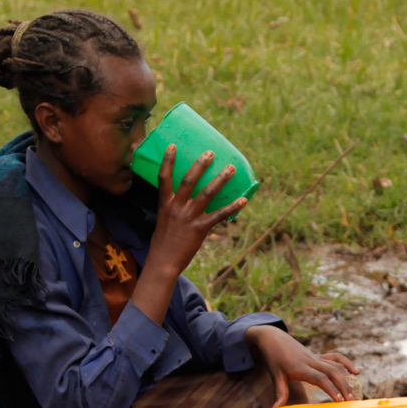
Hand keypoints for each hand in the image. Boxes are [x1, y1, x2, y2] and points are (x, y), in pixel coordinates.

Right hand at [145, 144, 247, 278]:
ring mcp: (189, 217)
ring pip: (206, 193)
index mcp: (165, 203)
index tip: (173, 145)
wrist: (163, 262)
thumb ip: (173, 206)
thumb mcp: (163, 219)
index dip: (168, 160)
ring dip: (220, 179)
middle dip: (200, 165)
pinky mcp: (200, 229)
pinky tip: (243, 200)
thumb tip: (183, 198)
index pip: (163, 177)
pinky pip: (219, 215)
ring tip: (231, 168)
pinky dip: (232, 207)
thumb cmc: (163, 241)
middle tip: (211, 153)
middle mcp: (177, 207)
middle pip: (189, 180)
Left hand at [246, 325, 361, 406]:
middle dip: (343, 386)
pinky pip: (335, 358)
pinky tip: (355, 372)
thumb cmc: (274, 359)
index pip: (320, 378)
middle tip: (350, 402)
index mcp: (301, 367)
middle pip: (332, 372)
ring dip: (346, 379)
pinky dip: (346, 364)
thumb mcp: (275, 376)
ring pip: (336, 366)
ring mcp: (316, 357)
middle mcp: (311, 361)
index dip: (331, 388)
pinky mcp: (318, 356)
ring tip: (353, 394)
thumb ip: (279, 393)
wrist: (273, 339)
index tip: (339, 400)